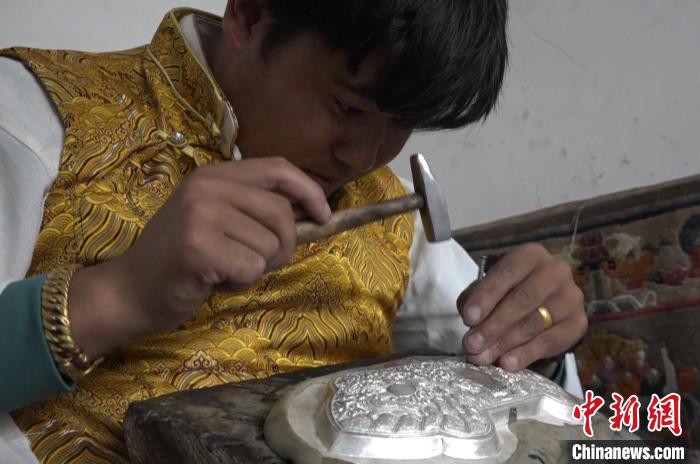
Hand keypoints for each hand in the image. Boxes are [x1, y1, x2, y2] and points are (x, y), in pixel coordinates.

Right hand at [67, 157, 329, 357]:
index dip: (309, 190)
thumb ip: (258, 211)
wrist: (131, 291)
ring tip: (221, 269)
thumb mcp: (220, 222)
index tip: (324, 214)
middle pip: (282, 214)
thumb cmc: (183, 260)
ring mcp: (201, 213)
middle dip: (280, 248)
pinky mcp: (198, 246)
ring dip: (254, 269)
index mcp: (215, 174)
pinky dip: (239, 283)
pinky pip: (252, 267)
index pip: (278, 168)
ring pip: (271, 245)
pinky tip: (212, 281)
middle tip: (249, 263)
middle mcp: (208, 186)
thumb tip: (314, 210)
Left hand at [456, 243, 586, 370]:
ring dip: (505, 342)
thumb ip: (476, 298)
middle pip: (522, 300)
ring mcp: (571, 297)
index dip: (486, 296)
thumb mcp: (489, 286)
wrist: (545, 301)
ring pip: (535, 322)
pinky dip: (526, 354)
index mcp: (530, 255)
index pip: (507, 273)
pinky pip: (551, 341)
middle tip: (472, 344)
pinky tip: (508, 363)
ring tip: (483, 357)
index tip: (468, 319)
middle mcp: (555, 271)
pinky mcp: (579, 322)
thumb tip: (471, 322)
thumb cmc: (510, 290)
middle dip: (493, 325)